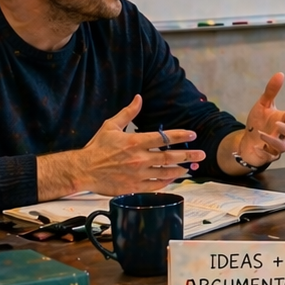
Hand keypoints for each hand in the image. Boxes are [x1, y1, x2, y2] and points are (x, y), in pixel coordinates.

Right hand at [74, 95, 204, 194]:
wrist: (83, 170)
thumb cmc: (96, 148)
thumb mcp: (111, 126)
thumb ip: (128, 113)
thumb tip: (138, 98)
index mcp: (135, 142)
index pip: (163, 137)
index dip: (181, 136)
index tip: (193, 135)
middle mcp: (139, 158)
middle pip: (170, 157)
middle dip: (188, 155)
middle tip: (201, 155)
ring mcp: (138, 174)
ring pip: (165, 173)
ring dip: (180, 170)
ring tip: (189, 168)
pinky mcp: (134, 187)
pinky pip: (155, 186)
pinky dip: (166, 182)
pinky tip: (172, 179)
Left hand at [233, 73, 284, 170]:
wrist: (247, 139)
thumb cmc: (258, 122)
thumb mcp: (263, 105)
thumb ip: (271, 91)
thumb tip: (280, 74)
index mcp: (281, 121)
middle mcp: (281, 134)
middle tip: (277, 124)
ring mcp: (275, 146)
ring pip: (283, 147)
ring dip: (273, 141)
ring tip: (262, 135)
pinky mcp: (268, 156)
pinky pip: (271, 157)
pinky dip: (264, 152)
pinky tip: (257, 147)